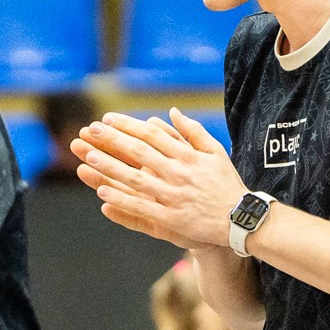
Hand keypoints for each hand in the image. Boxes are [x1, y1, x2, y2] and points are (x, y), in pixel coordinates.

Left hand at [75, 111, 250, 250]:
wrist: (240, 218)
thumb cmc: (225, 183)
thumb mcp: (215, 151)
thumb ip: (192, 131)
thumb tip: (171, 111)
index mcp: (187, 155)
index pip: (152, 135)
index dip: (128, 126)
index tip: (107, 119)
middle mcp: (178, 172)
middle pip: (140, 152)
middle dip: (112, 140)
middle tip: (89, 131)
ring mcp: (173, 195)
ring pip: (136, 178)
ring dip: (111, 167)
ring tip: (89, 157)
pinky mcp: (171, 218)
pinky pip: (142, 207)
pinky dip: (122, 199)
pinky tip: (102, 192)